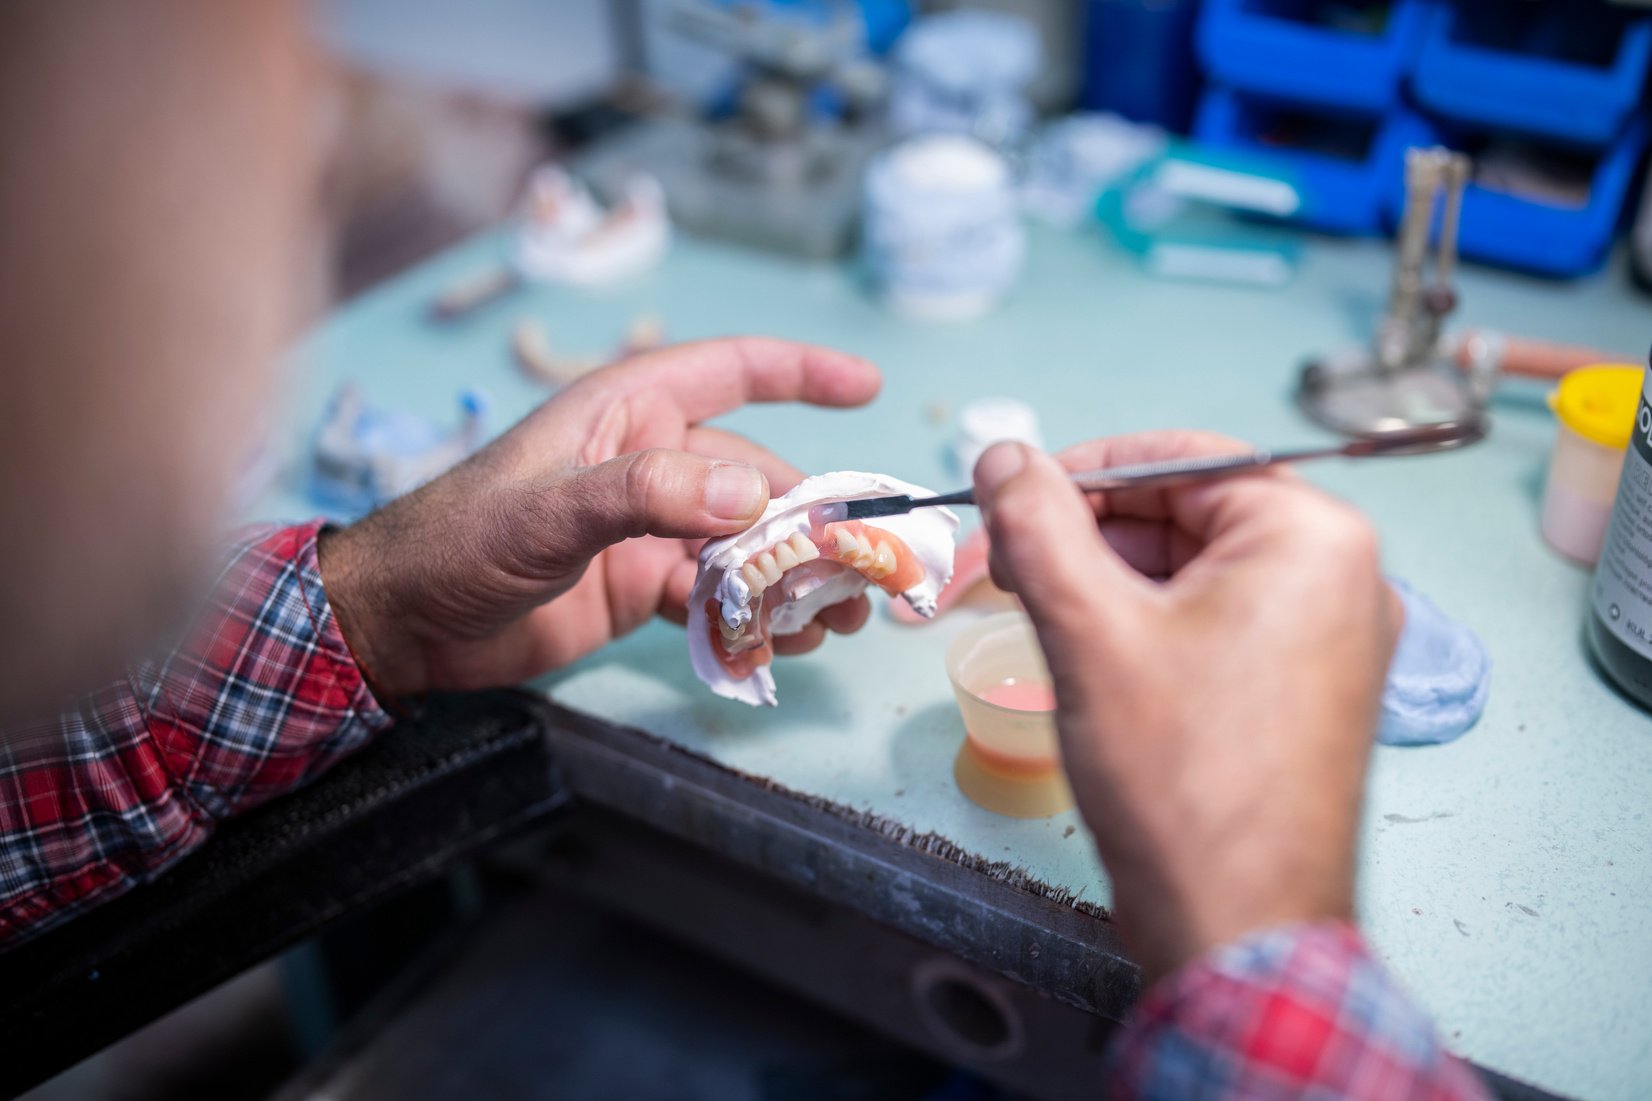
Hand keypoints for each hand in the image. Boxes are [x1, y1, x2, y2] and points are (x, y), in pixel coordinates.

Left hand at [319, 338, 880, 696]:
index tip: (866, 387)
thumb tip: (754, 495)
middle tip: (865, 563)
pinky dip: (753, 617)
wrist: (403, 623)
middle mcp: (649, 462)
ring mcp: (648, 528)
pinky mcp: (640, 586)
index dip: (801, 371)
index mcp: (627, 413)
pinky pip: (717, 595)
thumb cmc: (458, 539)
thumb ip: (648, 494)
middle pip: (757, 476)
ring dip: (793, 577)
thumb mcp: (551, 509)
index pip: (731, 371)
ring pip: (745, 544)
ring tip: (839, 616)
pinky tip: (784, 643)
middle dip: (815, 518)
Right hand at [972, 433, 1400, 982]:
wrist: (1238, 926)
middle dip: (1088, 535)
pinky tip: (1088, 655)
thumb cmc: (1181, 778)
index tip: (1012, 498)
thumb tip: (1007, 455)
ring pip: (1195, 571)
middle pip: (1187, 512)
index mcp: (1311, 537)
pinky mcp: (1307, 689)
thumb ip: (1040, 525)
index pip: (1180, 459)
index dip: (1081, 472)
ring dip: (1108, 582)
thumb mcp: (1089, 629)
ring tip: (1036, 616)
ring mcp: (1331, 638)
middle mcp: (1340, 576)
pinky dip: (1147, 625)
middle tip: (1005, 569)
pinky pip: (1217, 622)